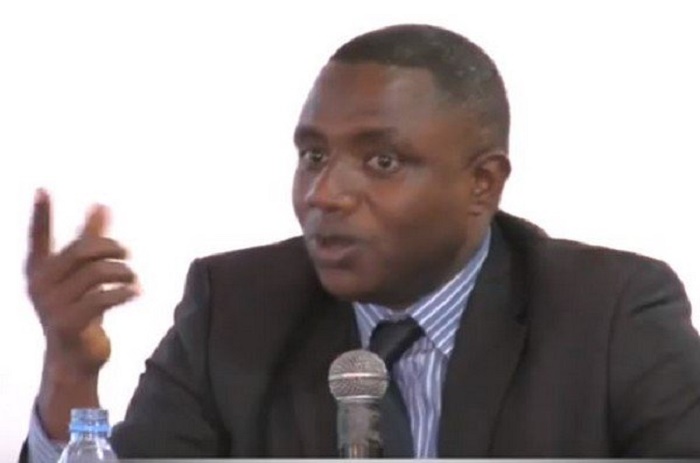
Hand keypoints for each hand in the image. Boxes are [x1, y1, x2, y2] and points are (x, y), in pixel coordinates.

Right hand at [26, 189, 138, 375]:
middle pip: (82, 251)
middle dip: (110, 247)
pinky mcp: (69, 323)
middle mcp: (40, 285)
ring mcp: (52, 305)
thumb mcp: (83, 273)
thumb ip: (90, 239)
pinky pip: (103, 298)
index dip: (40, 214)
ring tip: (133, 279)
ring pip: (97, 273)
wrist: (74, 359)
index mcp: (39, 270)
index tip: (42, 188)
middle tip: (127, 252)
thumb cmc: (79, 309)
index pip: (39, 237)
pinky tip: (135, 293)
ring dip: (123, 273)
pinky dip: (125, 292)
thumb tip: (102, 204)